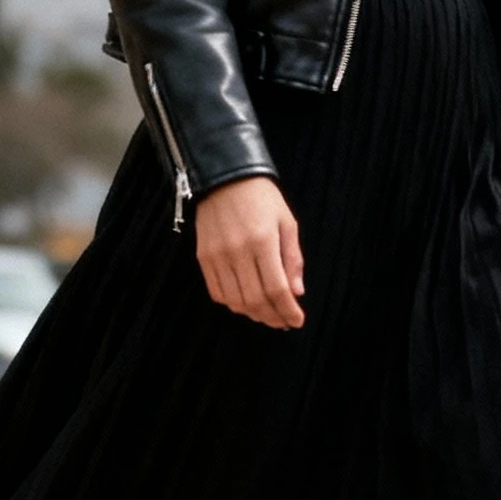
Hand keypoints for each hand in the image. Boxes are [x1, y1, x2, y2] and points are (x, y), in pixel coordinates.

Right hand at [194, 176, 304, 328]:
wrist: (224, 177)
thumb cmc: (262, 198)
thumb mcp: (286, 222)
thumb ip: (292, 258)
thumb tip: (296, 292)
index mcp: (263, 241)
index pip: (276, 289)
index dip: (287, 310)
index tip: (297, 321)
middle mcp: (238, 251)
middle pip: (256, 300)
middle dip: (273, 317)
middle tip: (283, 322)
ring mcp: (217, 256)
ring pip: (236, 301)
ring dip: (254, 314)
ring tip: (267, 315)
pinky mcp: (203, 257)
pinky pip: (217, 292)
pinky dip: (233, 303)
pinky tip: (246, 303)